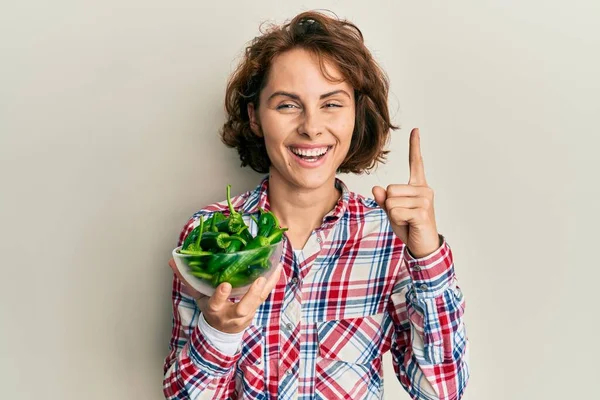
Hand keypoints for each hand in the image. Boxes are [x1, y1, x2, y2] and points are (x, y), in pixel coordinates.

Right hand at [169, 258, 282, 333]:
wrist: (223, 331)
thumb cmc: (211, 310)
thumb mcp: (198, 298)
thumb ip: (187, 280)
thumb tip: (172, 261)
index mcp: (215, 310)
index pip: (216, 304)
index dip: (221, 296)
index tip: (225, 285)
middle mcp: (232, 313)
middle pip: (243, 307)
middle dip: (251, 295)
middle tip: (259, 280)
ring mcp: (246, 312)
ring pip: (258, 301)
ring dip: (266, 286)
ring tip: (273, 268)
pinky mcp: (256, 307)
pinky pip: (266, 295)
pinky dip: (272, 281)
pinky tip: (277, 267)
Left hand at [372, 128, 439, 258]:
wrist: (423, 246)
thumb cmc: (409, 226)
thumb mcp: (392, 211)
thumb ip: (384, 199)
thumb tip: (376, 188)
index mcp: (418, 186)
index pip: (416, 163)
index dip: (415, 146)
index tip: (415, 130)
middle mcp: (424, 190)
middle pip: (390, 189)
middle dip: (389, 204)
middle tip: (403, 216)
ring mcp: (425, 200)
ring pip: (391, 200)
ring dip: (393, 214)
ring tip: (407, 220)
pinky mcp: (422, 212)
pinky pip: (395, 211)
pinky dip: (397, 220)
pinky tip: (410, 225)